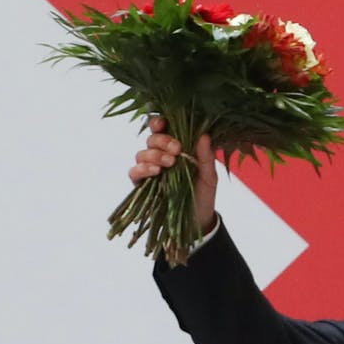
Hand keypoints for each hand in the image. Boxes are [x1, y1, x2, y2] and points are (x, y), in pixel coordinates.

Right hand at [128, 116, 218, 234]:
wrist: (197, 220)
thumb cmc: (203, 194)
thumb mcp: (209, 175)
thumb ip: (206, 156)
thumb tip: (203, 135)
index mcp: (175, 147)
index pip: (162, 128)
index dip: (159, 122)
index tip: (164, 123)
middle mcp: (160, 155)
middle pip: (151, 139)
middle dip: (162, 141)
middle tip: (177, 150)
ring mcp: (150, 170)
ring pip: (141, 153)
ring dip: (154, 154)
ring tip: (169, 163)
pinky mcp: (143, 185)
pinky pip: (134, 172)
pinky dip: (142, 169)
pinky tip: (155, 171)